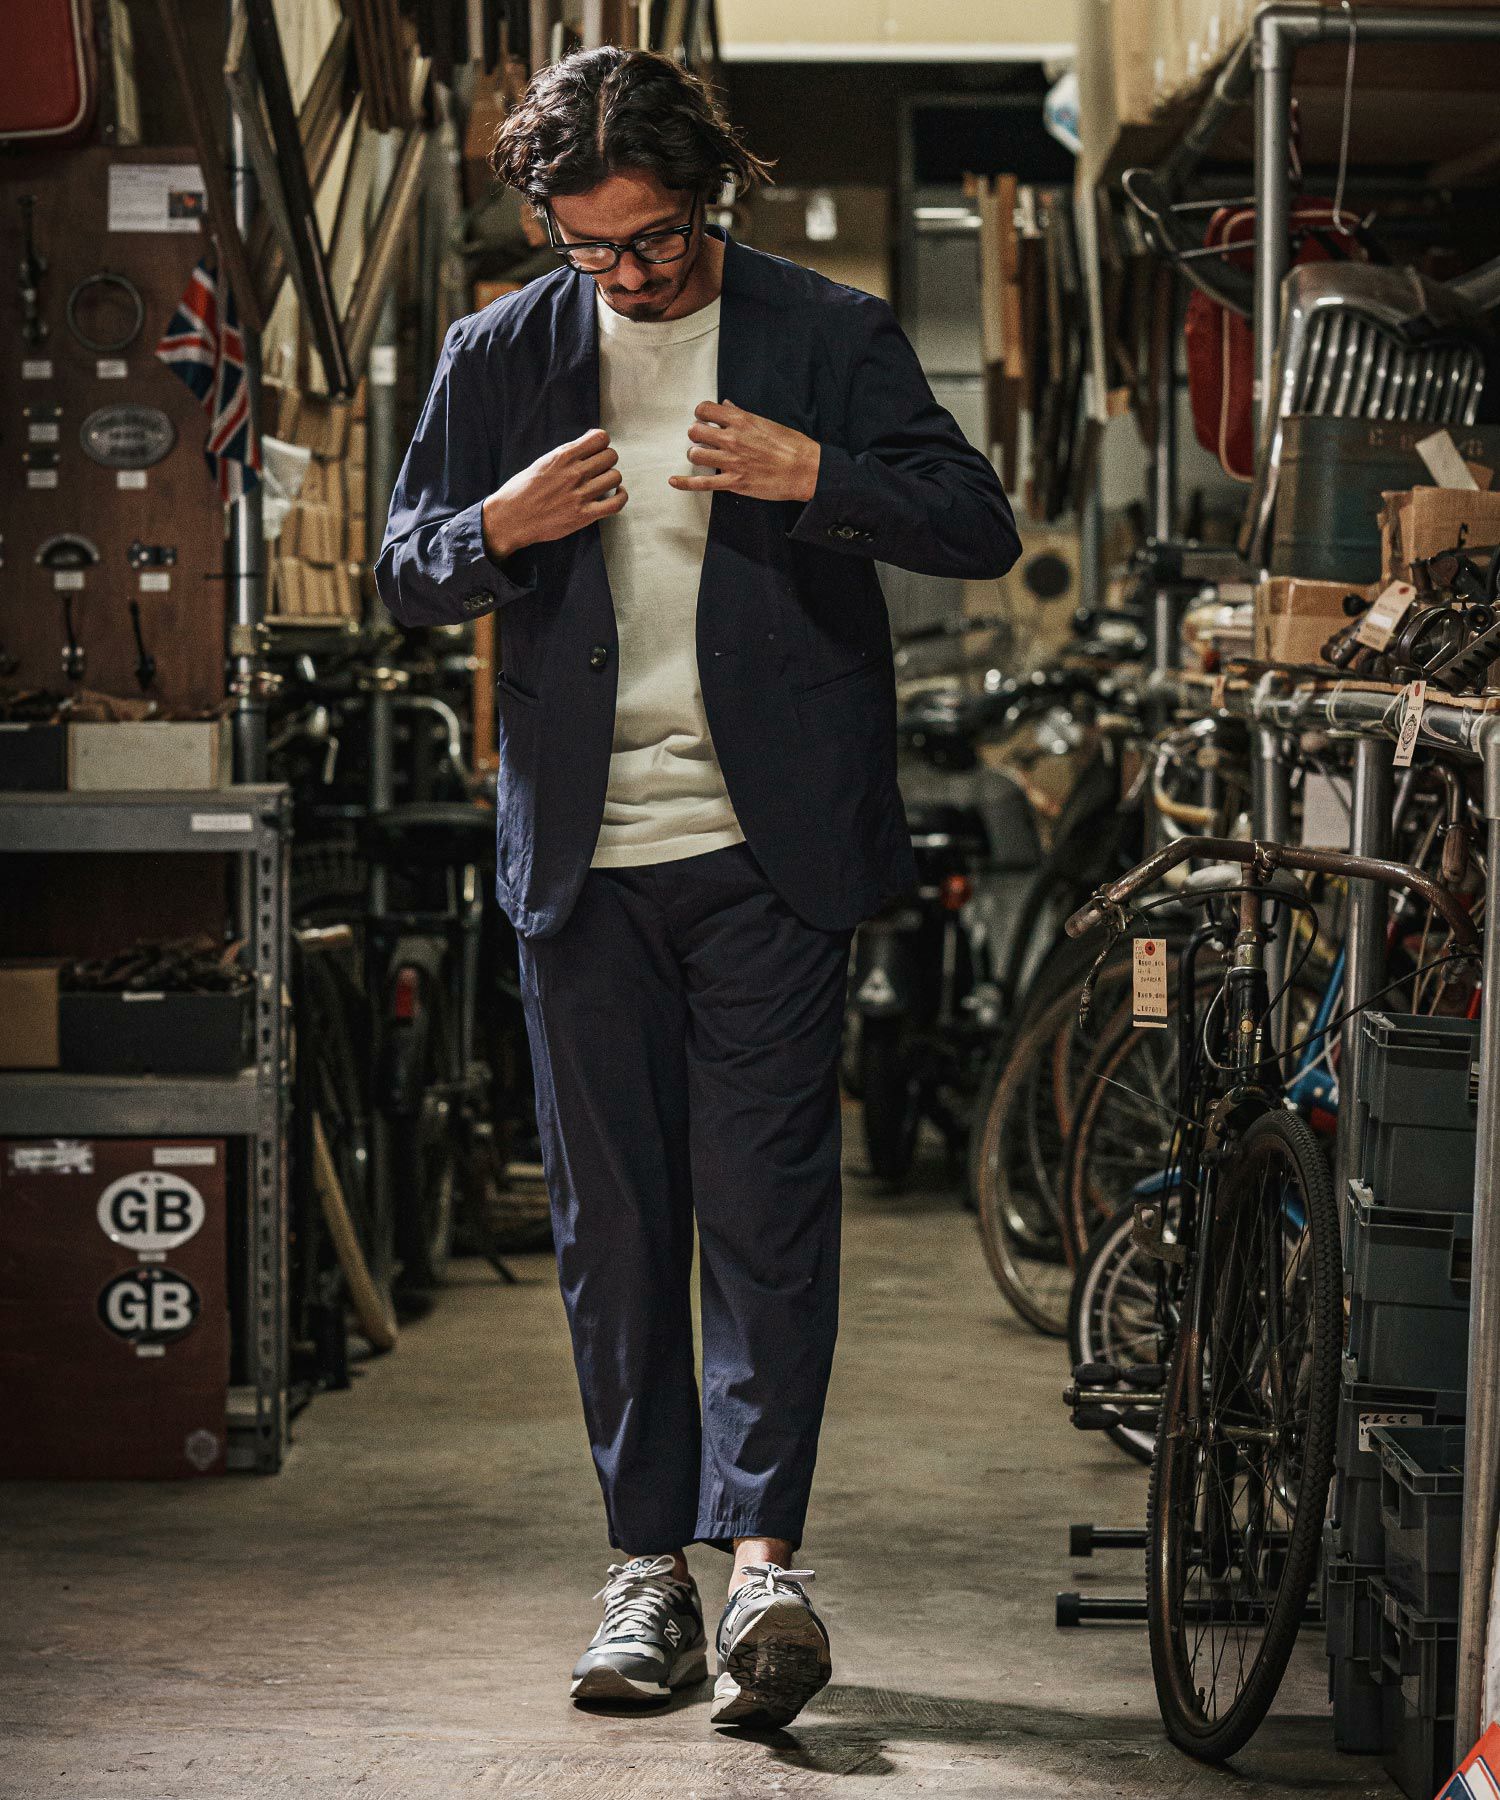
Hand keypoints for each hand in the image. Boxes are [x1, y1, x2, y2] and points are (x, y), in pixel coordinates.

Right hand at [482, 427, 625, 559]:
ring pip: (615, 477)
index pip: (600, 438)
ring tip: (603, 483)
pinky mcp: (584, 515)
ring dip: (612, 479)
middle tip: (599, 469)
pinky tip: (616, 494)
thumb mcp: (542, 462)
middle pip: (610, 456)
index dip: (602, 443)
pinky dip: (621, 497)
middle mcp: (574, 473)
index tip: (597, 450)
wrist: (510, 518)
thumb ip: (566, 454)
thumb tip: (589, 442)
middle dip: (607, 461)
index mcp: (562, 456)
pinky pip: (616, 503)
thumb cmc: (522, 490)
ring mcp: (580, 495)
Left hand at [669, 400, 820, 502]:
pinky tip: (673, 481)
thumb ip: (741, 414)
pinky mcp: (732, 482)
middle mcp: (732, 438)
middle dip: (696, 435)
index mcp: (740, 420)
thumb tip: (726, 406)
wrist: (805, 469)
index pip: (704, 410)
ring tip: (704, 457)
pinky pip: (701, 483)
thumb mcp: (766, 422)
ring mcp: (730, 461)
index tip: (705, 419)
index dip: (701, 414)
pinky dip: (684, 483)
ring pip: (695, 454)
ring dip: (696, 455)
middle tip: (704, 440)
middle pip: (695, 431)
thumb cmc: (791, 445)